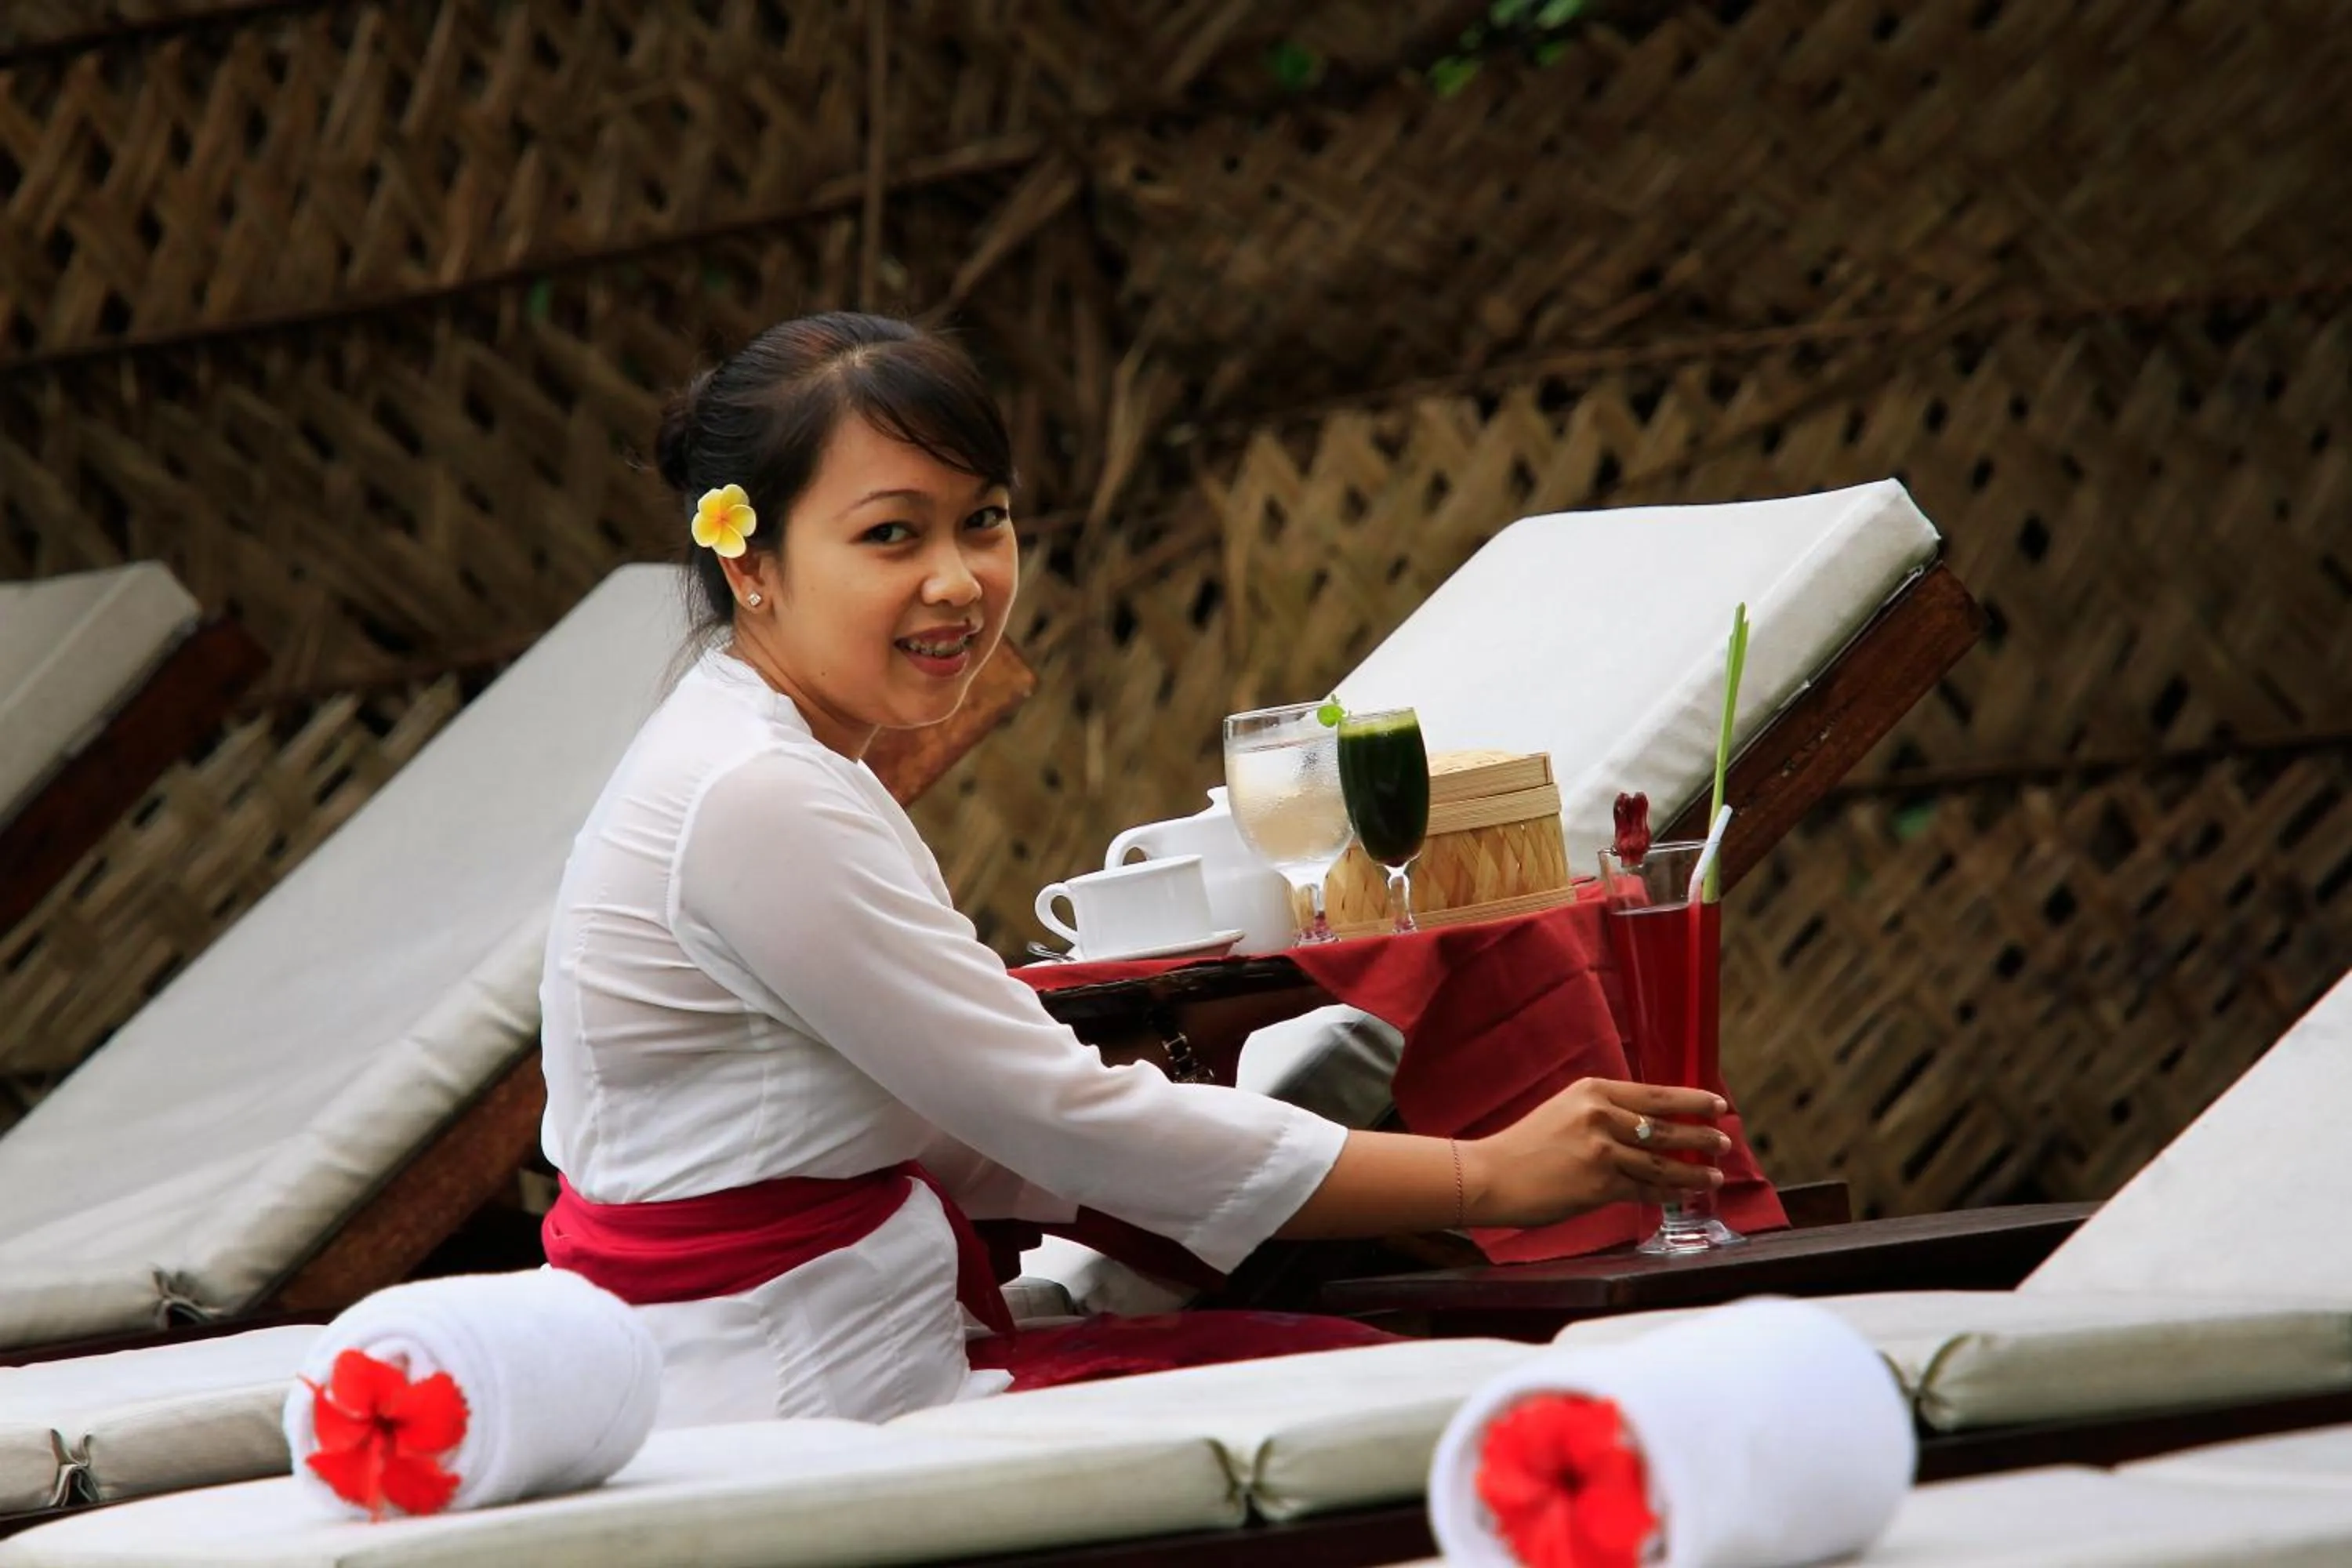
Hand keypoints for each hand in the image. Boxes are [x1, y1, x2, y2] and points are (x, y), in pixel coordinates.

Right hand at [1463, 1078, 1729, 1228]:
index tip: (1717, 1104)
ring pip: (1661, 1162)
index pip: (1655, 1094)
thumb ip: (1603, 1113)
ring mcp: (1601, 1151)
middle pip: (1665, 1127)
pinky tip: (1685, 1193)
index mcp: (1592, 1091)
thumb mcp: (1564, 1111)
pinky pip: (1645, 1190)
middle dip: (1700, 1135)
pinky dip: (1670, 1193)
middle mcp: (1600, 1116)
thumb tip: (1647, 1125)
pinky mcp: (1599, 1185)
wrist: (1491, 1174)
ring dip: (1693, 1170)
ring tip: (1715, 1173)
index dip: (1692, 1100)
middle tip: (1724, 1140)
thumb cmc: (1524, 1146)